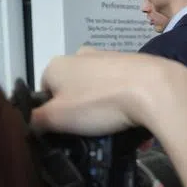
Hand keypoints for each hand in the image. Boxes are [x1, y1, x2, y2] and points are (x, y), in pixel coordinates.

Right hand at [32, 50, 186, 136]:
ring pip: (99, 89)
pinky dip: (124, 103)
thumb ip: (37, 120)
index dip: (52, 114)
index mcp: (57, 64)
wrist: (154, 89)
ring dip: (103, 108)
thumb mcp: (57, 118)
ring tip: (113, 127)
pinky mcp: (135, 64)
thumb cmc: (99, 102)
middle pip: (73, 89)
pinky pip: (122, 88)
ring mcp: (110, 57)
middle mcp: (81, 55)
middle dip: (80, 110)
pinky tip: (131, 117)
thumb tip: (32, 123)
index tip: (66, 130)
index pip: (45, 91)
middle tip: (90, 131)